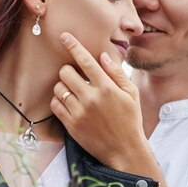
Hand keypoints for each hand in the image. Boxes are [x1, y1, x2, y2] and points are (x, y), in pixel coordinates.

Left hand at [50, 32, 150, 170]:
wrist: (124, 150)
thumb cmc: (130, 120)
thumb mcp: (131, 94)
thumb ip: (117, 74)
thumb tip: (103, 56)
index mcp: (107, 88)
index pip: (86, 61)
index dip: (73, 46)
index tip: (64, 36)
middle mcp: (91, 98)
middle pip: (66, 72)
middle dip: (69, 70)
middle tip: (76, 77)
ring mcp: (79, 112)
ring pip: (59, 88)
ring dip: (64, 86)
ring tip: (74, 92)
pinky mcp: (71, 125)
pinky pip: (55, 105)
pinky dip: (59, 101)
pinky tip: (70, 103)